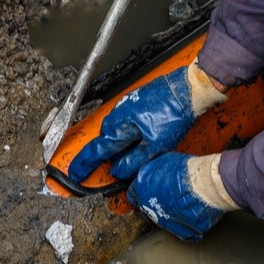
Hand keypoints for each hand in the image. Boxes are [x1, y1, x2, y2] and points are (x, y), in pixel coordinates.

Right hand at [67, 63, 225, 182]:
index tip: (75, 175)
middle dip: (107, 155)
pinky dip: (129, 133)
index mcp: (118, 125)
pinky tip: (142, 137)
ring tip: (133, 153)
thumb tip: (118, 170)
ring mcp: (126, 105)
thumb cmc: (173, 112)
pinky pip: (126, 122)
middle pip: (106, 140)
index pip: (97, 150)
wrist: (188, 89)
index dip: (85, 165)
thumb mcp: (155, 145)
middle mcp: (118, 114)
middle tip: (112, 169)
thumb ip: (133, 160)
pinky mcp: (136, 101)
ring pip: (117, 131)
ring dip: (120, 143)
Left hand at [127, 153, 226, 241]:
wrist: (205, 184)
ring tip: (183, 201)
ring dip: (170, 212)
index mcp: (141, 189)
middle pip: (147, 208)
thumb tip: (152, 173)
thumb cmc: (187, 169)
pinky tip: (193, 212)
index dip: (141, 190)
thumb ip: (152, 171)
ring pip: (163, 220)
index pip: (133, 194)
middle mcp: (149, 208)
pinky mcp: (184, 231)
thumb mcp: (163, 160)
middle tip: (169, 193)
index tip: (148, 188)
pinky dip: (187, 222)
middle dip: (155, 202)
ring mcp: (165, 222)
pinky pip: (184, 229)